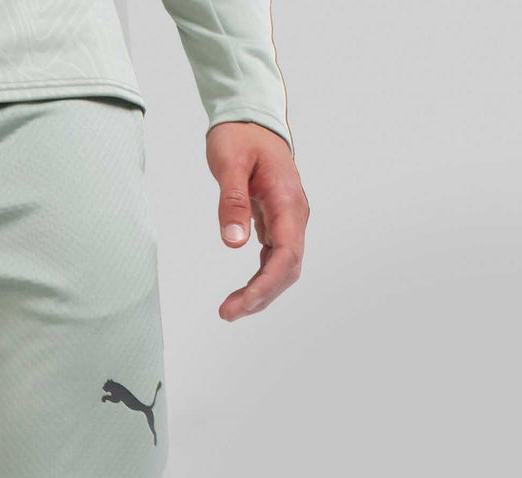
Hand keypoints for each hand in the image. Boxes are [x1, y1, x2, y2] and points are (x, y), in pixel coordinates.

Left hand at [207, 122, 308, 321]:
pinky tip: (241, 294)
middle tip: (226, 313)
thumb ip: (232, 202)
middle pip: (287, 269)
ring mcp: (288, 221)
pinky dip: (259, 280)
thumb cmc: (240, 137)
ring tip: (230, 310)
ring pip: (283, 268)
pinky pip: (274, 260)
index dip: (265, 285)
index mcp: (287, 201)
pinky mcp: (277, 224)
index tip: (239, 305)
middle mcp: (294, 215)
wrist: (251, 120)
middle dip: (261, 296)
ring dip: (260, 293)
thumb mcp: (229, 163)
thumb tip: (234, 243)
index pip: (286, 255)